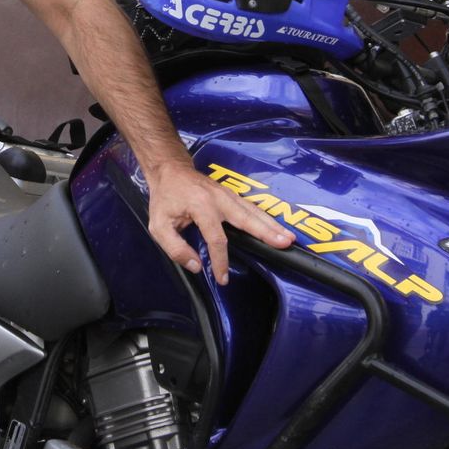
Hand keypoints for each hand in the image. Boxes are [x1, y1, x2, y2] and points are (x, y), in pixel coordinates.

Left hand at [145, 163, 293, 284]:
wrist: (171, 170)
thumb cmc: (165, 197)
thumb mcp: (159, 226)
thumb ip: (175, 248)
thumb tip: (196, 266)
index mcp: (201, 206)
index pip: (217, 238)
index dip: (221, 260)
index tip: (223, 278)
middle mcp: (219, 199)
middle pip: (247, 219)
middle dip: (266, 233)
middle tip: (284, 244)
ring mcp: (228, 195)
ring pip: (254, 211)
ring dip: (272, 225)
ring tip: (289, 238)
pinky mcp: (232, 195)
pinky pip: (252, 208)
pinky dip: (267, 218)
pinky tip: (278, 228)